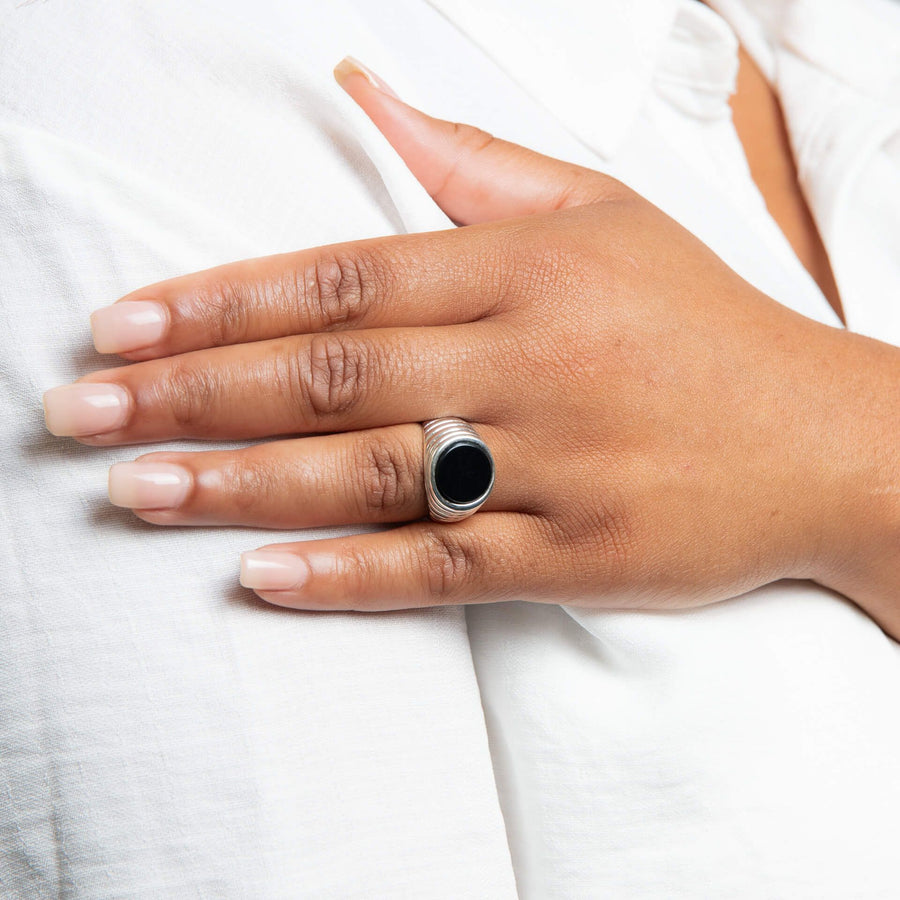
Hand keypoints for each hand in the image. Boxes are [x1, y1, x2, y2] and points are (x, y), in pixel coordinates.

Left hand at [42, 59, 899, 633]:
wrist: (828, 440)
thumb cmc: (707, 323)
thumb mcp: (603, 215)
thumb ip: (474, 161)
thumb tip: (366, 93)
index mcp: (526, 269)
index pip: (340, 279)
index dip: (220, 302)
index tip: (122, 324)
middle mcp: (529, 363)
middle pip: (328, 377)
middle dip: (190, 392)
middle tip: (82, 414)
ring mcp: (552, 467)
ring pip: (365, 475)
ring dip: (237, 483)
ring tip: (135, 489)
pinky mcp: (575, 556)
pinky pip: (440, 567)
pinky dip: (346, 575)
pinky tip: (259, 574)